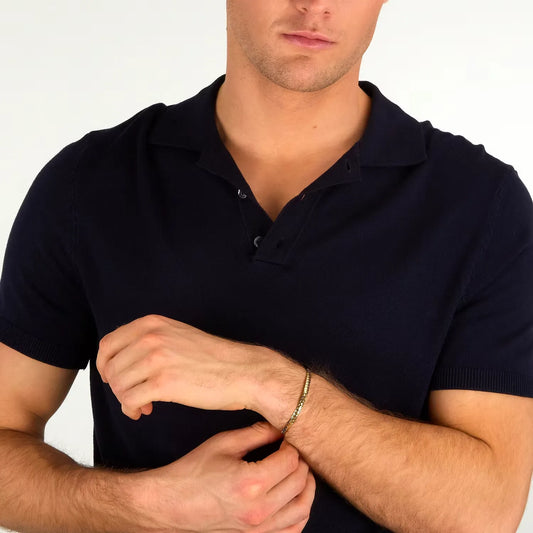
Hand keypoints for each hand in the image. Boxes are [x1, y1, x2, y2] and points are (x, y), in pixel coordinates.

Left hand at [96, 314, 283, 419]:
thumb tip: (123, 359)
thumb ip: (150, 339)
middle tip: (133, 396)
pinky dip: (132, 409)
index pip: (108, 343)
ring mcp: (156, 358)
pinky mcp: (164, 383)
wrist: (242, 371)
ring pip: (118, 385)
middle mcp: (151, 337)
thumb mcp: (177, 334)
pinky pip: (129, 400)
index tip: (112, 377)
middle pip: (111, 367)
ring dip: (126, 399)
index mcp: (152, 323)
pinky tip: (146, 411)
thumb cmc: (213, 358)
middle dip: (118, 386)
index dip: (105, 365)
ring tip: (143, 405)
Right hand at [133, 421, 315, 532]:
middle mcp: (259, 509)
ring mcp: (259, 528)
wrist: (172, 504)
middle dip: (300, 461)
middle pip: (299, 481)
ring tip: (298, 470)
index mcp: (251, 483)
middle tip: (290, 449)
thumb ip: (256, 433)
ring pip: (302, 507)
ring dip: (306, 485)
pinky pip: (293, 529)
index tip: (284, 438)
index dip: (290, 444)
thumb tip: (280, 426)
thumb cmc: (194, 471)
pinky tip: (295, 496)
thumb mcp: (224, 443)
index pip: (290, 460)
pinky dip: (300, 512)